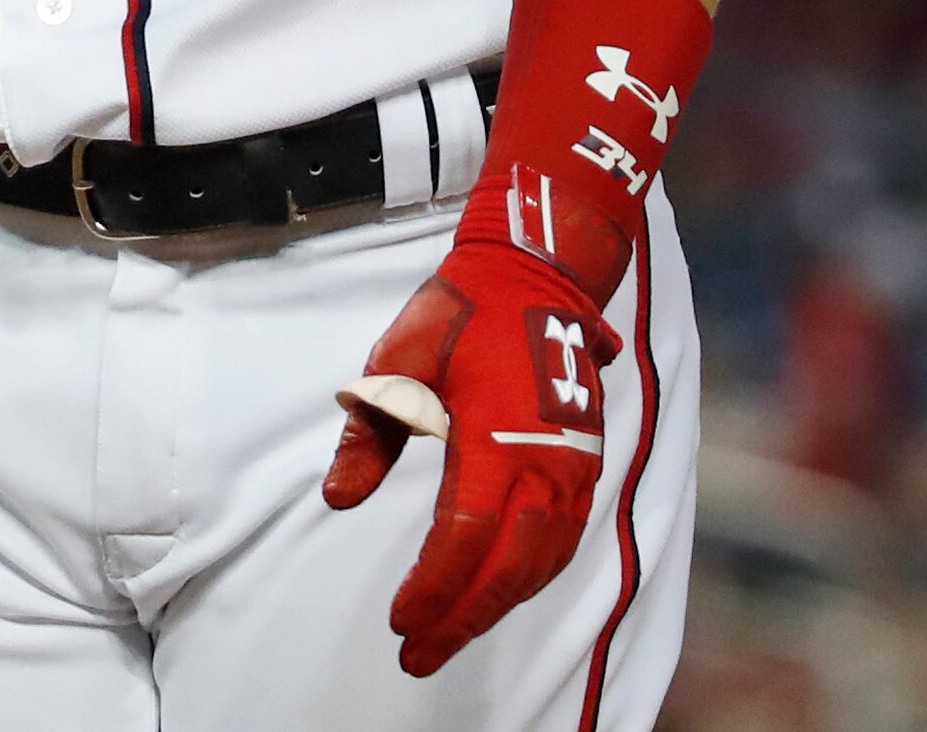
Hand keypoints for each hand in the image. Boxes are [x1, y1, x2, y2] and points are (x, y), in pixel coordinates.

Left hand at [323, 239, 620, 677]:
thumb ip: (372, 428)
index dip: (433, 588)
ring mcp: (573, 464)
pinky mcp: (586, 462)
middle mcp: (544, 460)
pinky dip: (531, 578)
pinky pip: (564, 540)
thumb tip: (340, 496)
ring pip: (540, 562)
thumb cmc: (464, 310)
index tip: (401, 622)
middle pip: (506, 567)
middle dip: (462, 619)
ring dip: (496, 606)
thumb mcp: (401, 354)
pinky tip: (500, 593)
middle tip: (418, 656)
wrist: (540, 270)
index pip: (464, 536)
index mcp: (497, 434)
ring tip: (450, 635)